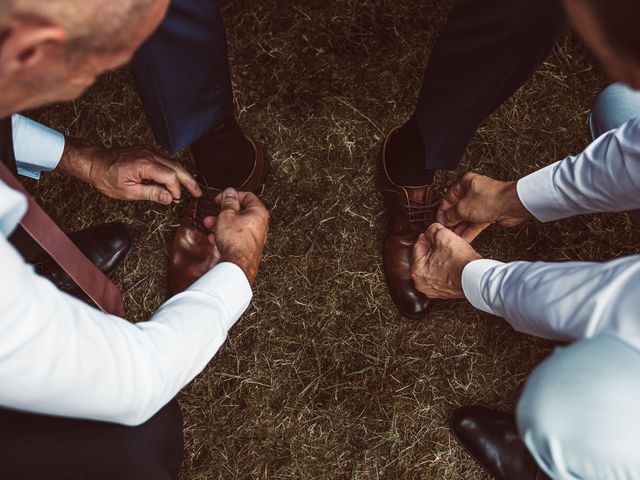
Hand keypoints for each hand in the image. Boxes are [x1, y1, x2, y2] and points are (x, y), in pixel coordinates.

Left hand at [58, 138, 201, 204]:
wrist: (95, 163)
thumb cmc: (107, 178)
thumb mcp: (129, 191)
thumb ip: (152, 193)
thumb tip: (169, 198)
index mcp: (144, 164)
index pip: (170, 176)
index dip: (176, 189)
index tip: (175, 199)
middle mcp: (149, 154)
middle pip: (177, 167)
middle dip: (189, 181)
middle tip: (198, 193)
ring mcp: (149, 151)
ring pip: (173, 163)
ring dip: (183, 175)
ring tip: (191, 188)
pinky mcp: (147, 151)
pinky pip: (165, 160)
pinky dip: (174, 170)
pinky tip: (177, 179)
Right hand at [203, 188, 268, 285]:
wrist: (237, 265)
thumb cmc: (235, 241)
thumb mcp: (227, 215)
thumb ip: (228, 202)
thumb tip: (229, 192)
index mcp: (259, 212)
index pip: (247, 196)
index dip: (232, 195)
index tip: (222, 198)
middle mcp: (260, 224)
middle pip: (241, 211)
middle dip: (224, 211)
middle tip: (214, 211)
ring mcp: (255, 236)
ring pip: (237, 225)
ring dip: (221, 223)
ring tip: (209, 225)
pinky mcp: (249, 247)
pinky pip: (237, 236)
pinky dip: (226, 235)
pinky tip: (214, 238)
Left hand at [411, 223, 481, 298]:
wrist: (477, 278)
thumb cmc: (461, 261)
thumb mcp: (444, 236)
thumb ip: (432, 230)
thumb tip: (430, 231)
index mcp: (416, 270)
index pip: (417, 246)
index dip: (428, 237)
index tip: (435, 235)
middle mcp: (421, 283)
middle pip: (423, 258)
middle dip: (432, 248)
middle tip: (444, 244)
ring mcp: (432, 290)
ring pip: (431, 267)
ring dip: (439, 259)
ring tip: (450, 253)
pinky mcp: (443, 293)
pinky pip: (440, 276)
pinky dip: (445, 270)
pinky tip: (453, 264)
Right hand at [436, 173, 531, 241]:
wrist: (512, 205)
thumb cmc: (491, 199)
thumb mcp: (463, 208)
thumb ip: (451, 215)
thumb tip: (444, 220)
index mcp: (464, 183)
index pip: (448, 198)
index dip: (442, 211)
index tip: (438, 220)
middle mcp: (473, 192)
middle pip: (457, 209)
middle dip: (451, 221)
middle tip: (445, 230)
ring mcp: (481, 203)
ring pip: (467, 217)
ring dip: (460, 228)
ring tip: (453, 236)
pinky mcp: (489, 213)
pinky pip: (475, 223)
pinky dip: (469, 231)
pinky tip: (464, 238)